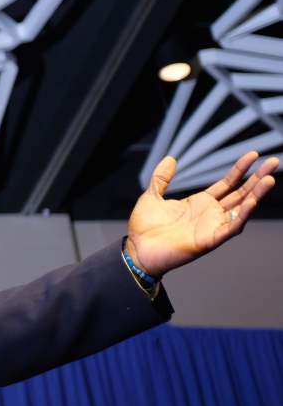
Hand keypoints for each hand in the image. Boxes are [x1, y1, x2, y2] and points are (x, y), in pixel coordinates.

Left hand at [127, 152, 277, 277]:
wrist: (137, 250)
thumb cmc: (145, 228)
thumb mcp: (152, 196)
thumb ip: (162, 178)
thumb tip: (170, 158)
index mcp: (200, 203)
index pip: (227, 184)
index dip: (240, 170)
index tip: (253, 155)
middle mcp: (211, 214)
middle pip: (240, 193)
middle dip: (257, 178)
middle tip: (273, 162)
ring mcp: (212, 227)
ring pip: (241, 209)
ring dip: (256, 195)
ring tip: (269, 180)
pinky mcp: (209, 240)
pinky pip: (230, 228)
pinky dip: (241, 217)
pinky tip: (251, 203)